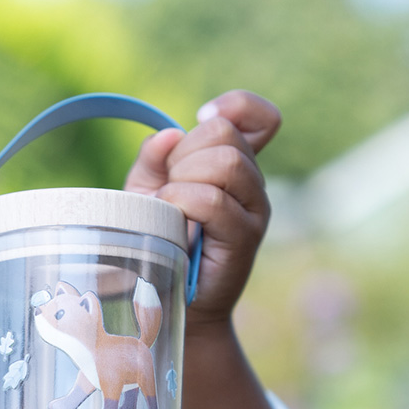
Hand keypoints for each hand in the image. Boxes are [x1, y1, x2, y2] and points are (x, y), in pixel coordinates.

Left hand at [124, 89, 280, 330]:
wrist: (171, 302)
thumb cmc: (159, 244)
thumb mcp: (147, 194)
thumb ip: (154, 160)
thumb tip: (169, 135)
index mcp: (237, 166)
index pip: (261, 117)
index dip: (236, 106)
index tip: (200, 119)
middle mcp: (253, 186)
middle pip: (225, 134)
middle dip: (184, 153)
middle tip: (168, 188)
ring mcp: (254, 212)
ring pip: (225, 163)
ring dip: (183, 179)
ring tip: (170, 209)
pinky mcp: (245, 239)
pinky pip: (213, 200)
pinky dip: (182, 204)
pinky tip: (172, 222)